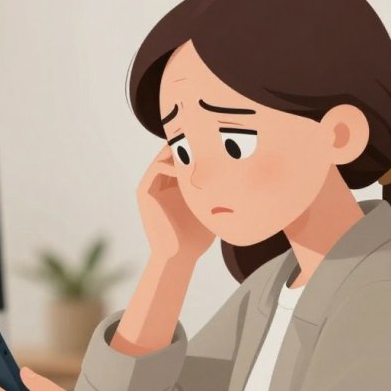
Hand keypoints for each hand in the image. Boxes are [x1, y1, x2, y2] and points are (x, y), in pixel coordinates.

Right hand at [137, 145, 213, 262]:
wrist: (180, 254)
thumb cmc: (199, 234)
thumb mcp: (212, 204)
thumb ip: (218, 187)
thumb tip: (247, 172)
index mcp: (176, 182)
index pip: (185, 154)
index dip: (199, 144)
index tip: (218, 139)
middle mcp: (162, 180)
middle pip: (173, 150)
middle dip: (190, 142)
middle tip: (209, 135)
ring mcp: (152, 185)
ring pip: (164, 155)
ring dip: (181, 150)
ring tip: (200, 151)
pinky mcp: (144, 191)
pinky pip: (156, 168)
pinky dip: (172, 165)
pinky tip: (188, 170)